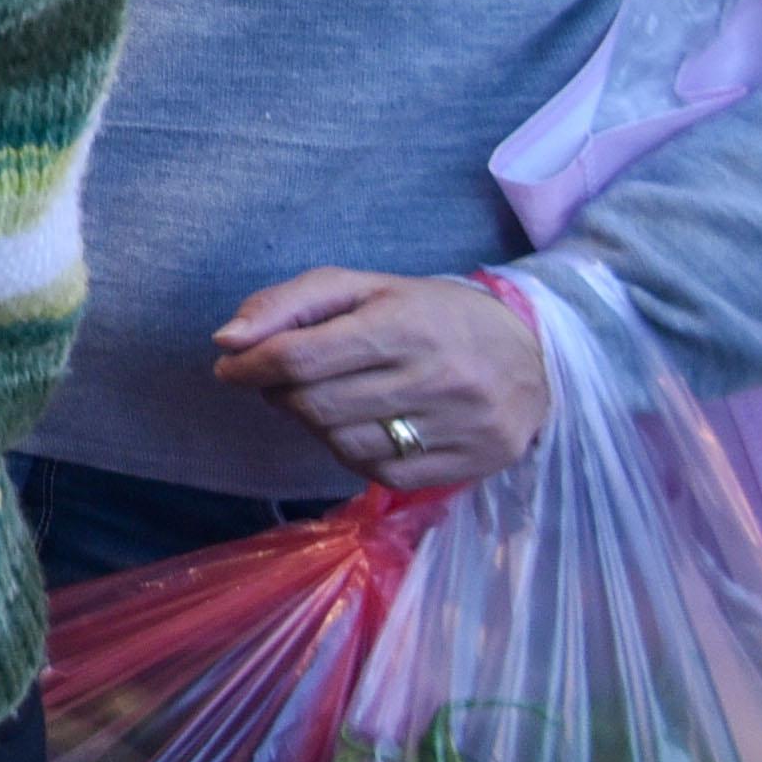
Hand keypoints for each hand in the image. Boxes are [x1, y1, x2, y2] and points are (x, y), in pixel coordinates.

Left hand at [211, 267, 550, 488]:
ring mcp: (456, 427)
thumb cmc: (431, 315)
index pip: (299, 358)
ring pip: (341, 444)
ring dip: (316, 425)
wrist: (534, 353)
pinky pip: (379, 474)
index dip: (251, 366)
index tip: (233, 366)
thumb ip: (289, 303)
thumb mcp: (364, 288)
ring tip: (329, 400)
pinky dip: (354, 453)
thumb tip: (226, 341)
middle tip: (285, 381)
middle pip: (313, 405)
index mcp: (405, 325)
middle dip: (281, 394)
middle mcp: (436, 378)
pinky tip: (364, 427)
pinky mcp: (468, 464)